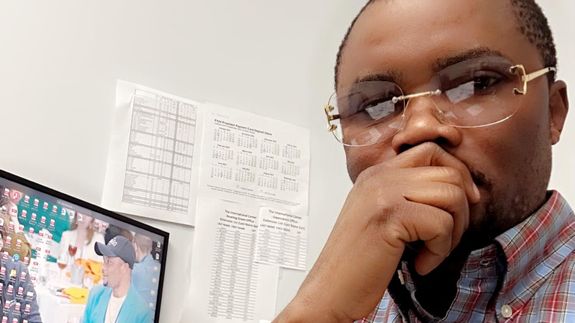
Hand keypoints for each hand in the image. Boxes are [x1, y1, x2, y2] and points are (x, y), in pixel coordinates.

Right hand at [275, 142, 479, 321]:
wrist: (330, 290)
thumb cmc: (358, 262)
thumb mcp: (381, 217)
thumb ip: (407, 196)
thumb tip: (459, 190)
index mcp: (376, 174)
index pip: (430, 151)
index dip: (457, 175)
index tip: (464, 202)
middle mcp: (379, 177)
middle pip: (449, 172)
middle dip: (462, 210)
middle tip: (446, 238)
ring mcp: (383, 193)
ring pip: (452, 195)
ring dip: (454, 232)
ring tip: (431, 252)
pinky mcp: (390, 215)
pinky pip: (442, 224)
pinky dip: (440, 252)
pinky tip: (419, 264)